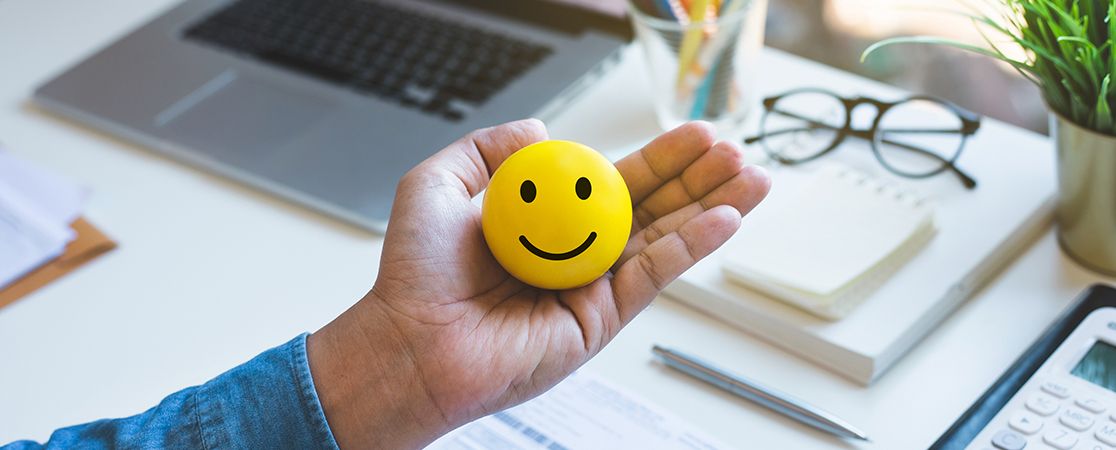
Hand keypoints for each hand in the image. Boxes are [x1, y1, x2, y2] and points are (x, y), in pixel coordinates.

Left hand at [307, 119, 769, 448]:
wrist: (410, 341)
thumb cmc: (414, 274)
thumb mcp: (438, 184)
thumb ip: (486, 148)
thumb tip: (540, 129)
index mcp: (548, 220)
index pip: (617, 182)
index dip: (660, 158)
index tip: (695, 134)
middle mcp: (577, 254)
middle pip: (654, 208)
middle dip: (700, 180)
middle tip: (737, 152)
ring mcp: (593, 288)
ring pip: (665, 239)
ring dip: (713, 209)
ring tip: (752, 179)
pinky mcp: (600, 321)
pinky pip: (653, 276)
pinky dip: (691, 248)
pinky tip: (723, 221)